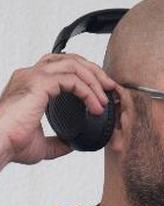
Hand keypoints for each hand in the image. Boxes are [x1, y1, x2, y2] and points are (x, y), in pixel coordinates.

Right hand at [0, 53, 116, 165]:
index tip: (101, 92)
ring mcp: (34, 76)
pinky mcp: (39, 83)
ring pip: (73, 64)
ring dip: (94, 80)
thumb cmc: (10, 143)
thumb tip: (70, 145)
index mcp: (31, 85)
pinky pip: (72, 79)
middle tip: (110, 88)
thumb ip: (56, 142)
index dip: (85, 76)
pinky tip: (96, 106)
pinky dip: (88, 91)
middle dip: (94, 72)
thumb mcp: (40, 144)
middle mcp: (31, 75)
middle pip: (70, 59)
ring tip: (105, 98)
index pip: (62, 67)